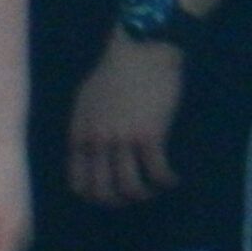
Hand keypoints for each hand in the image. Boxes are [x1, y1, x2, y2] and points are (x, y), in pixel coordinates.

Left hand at [68, 34, 184, 206]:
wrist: (143, 48)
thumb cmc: (116, 69)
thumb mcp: (86, 100)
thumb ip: (86, 127)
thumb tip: (93, 148)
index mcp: (79, 135)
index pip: (78, 182)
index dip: (94, 196)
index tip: (111, 194)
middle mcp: (97, 143)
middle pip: (103, 191)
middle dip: (119, 201)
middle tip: (135, 197)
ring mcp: (123, 140)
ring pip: (130, 186)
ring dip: (144, 194)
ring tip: (156, 188)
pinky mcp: (150, 135)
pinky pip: (157, 171)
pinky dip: (166, 180)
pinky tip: (173, 179)